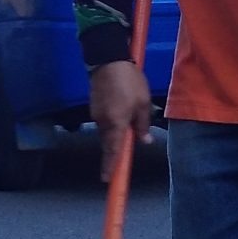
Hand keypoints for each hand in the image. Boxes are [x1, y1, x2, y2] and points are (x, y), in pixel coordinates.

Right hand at [89, 59, 152, 178]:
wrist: (108, 59)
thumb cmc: (130, 81)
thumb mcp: (143, 104)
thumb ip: (142, 125)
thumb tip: (144, 141)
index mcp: (116, 123)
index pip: (113, 151)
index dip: (110, 166)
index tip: (107, 179)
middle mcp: (103, 122)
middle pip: (109, 143)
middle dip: (117, 147)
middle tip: (129, 143)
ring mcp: (96, 114)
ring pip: (107, 131)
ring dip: (116, 131)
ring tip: (130, 116)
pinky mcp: (93, 107)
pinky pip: (104, 121)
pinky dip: (112, 121)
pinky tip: (121, 108)